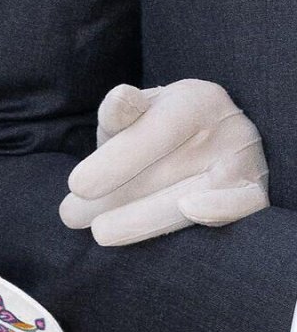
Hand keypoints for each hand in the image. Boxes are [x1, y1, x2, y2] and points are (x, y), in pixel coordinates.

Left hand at [59, 78, 268, 245]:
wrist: (219, 132)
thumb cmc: (166, 124)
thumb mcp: (144, 108)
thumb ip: (122, 111)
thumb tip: (118, 101)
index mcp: (194, 100)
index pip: (151, 134)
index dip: (114, 161)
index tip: (77, 184)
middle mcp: (225, 128)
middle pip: (168, 172)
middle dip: (117, 199)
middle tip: (74, 216)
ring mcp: (245, 160)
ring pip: (192, 195)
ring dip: (143, 218)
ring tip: (101, 231)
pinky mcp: (256, 190)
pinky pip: (244, 207)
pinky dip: (219, 209)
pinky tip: (188, 212)